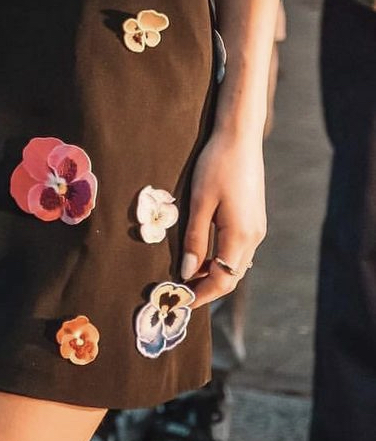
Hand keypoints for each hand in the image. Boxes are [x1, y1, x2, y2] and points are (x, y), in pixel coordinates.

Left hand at [179, 129, 266, 307]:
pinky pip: (239, 249)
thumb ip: (195, 239)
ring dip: (215, 272)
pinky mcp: (255, 218)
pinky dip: (222, 258)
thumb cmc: (216, 166)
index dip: (203, 294)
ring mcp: (257, 228)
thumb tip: (189, 272)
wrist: (240, 138)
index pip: (223, 280)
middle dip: (208, 287)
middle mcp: (254, 237)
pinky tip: (205, 252)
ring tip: (189, 274)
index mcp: (240, 236)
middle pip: (232, 276)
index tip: (182, 301)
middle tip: (182, 292)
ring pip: (237, 263)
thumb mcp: (199, 202)